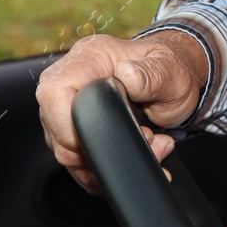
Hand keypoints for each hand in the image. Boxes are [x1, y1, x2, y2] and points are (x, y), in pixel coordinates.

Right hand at [36, 31, 208, 192]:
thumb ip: (151, 74)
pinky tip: (139, 156)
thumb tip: (127, 77)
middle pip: (57, 130)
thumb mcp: (171, 71)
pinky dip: (107, 168)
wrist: (173, 83)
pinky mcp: (75, 130)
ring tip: (153, 146)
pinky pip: (79, 160)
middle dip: (100, 150)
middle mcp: (70, 81)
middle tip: (148, 140)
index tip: (107, 137)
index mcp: (87, 58)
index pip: (54, 94)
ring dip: (109, 161)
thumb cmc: (170, 71)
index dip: (71, 124)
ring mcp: (68, 108)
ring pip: (68, 152)